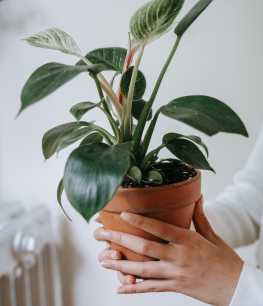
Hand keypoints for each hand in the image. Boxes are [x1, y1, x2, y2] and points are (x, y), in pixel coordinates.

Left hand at [94, 196, 243, 305]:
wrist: (237, 288)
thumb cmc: (225, 259)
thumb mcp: (212, 235)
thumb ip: (199, 216)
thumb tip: (198, 196)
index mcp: (187, 241)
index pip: (160, 229)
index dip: (141, 222)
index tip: (123, 214)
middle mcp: (179, 257)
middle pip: (146, 249)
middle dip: (122, 240)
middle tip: (104, 234)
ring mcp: (176, 275)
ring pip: (144, 270)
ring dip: (123, 266)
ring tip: (105, 261)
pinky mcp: (175, 288)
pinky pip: (152, 289)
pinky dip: (135, 289)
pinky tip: (120, 289)